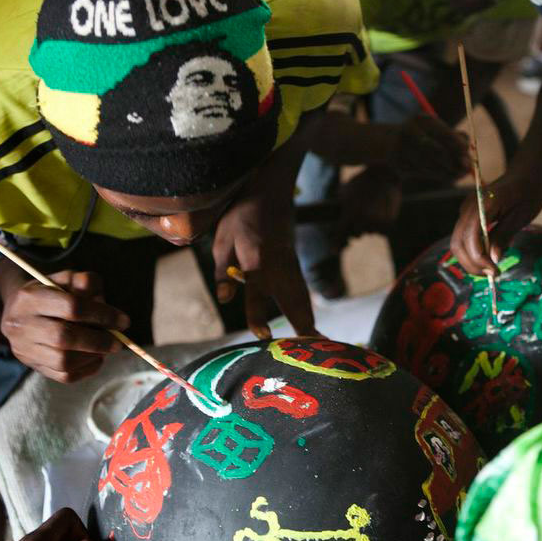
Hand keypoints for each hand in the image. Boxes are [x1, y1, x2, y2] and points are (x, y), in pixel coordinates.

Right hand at [0, 271, 126, 382]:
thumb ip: (85, 283)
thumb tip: (102, 303)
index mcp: (29, 298)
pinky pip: (64, 376)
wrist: (22, 310)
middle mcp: (21, 325)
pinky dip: (87, 369)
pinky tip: (97, 357)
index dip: (102, 315)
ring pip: (63, 361)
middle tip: (118, 341)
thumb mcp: (67, 279)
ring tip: (106, 347)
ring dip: (93, 356)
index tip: (124, 321)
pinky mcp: (32, 365)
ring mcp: (23, 349)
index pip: (71, 307)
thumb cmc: (52, 292)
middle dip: (99, 341)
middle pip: (64, 338)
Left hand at [212, 186, 316, 338]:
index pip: (256, 291)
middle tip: (309, 350)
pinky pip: (302, 290)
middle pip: (291, 299)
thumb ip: (224, 271)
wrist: (270, 190)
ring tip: (318, 344)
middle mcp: (278, 264)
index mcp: (256, 258)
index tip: (263, 335)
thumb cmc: (241, 214)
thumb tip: (225, 299)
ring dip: (308, 320)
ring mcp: (290, 264)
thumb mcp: (222, 239)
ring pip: (301, 296)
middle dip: (301, 325)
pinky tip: (309, 324)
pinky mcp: (294, 264)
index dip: (258, 314)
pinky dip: (307, 309)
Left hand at [338, 165, 402, 236]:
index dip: (337, 243)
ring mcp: (377, 222)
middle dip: (357, 227)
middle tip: (360, 216)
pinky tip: (381, 213)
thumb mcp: (345, 191)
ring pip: (371, 232)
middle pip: (357, 234)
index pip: (341, 233)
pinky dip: (381, 226)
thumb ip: (342, 208)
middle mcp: (363, 220)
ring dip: (370, 226)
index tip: (334, 251)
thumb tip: (340, 224)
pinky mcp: (389, 222)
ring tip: (373, 210)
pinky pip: (382, 232)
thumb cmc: (362, 181)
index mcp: (350, 213)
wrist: (384, 173)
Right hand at [387, 114, 469, 182]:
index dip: (459, 147)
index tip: (469, 157)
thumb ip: (456, 138)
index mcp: (422, 120)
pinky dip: (435, 175)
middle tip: (465, 169)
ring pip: (430, 165)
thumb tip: (468, 154)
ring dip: (446, 171)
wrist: (389, 144)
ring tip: (456, 174)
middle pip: (438, 151)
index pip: (445, 134)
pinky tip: (444, 175)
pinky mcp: (397, 163)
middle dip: (454, 162)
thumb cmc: (422, 136)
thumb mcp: (437, 130)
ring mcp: (401, 147)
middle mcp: (409, 131)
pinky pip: (421, 172)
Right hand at [450, 170, 541, 274]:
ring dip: (471, 260)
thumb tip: (493, 259)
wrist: (527, 173)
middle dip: (472, 264)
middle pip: (458, 243)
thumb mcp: (521, 216)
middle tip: (492, 274)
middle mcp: (469, 207)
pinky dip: (473, 252)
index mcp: (482, 204)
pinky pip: (465, 238)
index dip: (479, 258)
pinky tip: (489, 258)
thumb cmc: (529, 191)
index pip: (470, 237)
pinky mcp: (469, 216)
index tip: (495, 271)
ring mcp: (466, 211)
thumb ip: (503, 235)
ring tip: (491, 269)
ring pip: (458, 243)